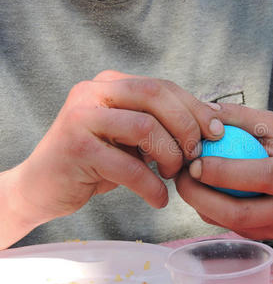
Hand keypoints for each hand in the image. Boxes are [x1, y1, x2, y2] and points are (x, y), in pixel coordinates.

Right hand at [11, 70, 223, 225]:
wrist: (45, 185)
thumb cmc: (98, 161)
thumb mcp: (131, 136)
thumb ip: (161, 123)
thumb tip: (213, 119)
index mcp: (111, 83)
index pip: (162, 86)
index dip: (195, 108)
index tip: (217, 131)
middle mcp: (93, 92)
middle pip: (156, 95)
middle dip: (187, 127)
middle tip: (195, 156)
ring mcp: (82, 117)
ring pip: (146, 126)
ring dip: (170, 156)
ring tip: (172, 175)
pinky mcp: (76, 148)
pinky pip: (129, 166)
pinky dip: (151, 187)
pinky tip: (158, 199)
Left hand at [176, 103, 272, 238]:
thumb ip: (241, 116)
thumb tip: (204, 109)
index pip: (260, 176)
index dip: (223, 172)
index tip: (195, 162)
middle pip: (240, 213)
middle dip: (201, 197)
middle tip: (180, 176)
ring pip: (230, 224)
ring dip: (200, 204)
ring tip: (185, 181)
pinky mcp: (265, 237)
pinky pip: (230, 227)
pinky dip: (210, 210)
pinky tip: (202, 191)